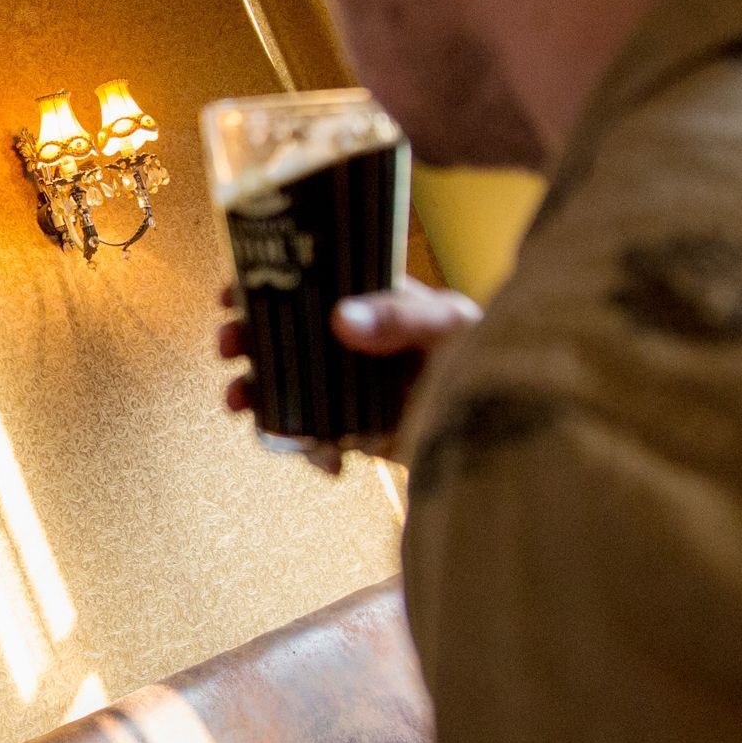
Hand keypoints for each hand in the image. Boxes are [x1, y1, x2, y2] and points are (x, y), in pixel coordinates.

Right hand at [217, 282, 481, 470]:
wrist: (515, 437)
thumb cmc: (491, 359)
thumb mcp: (449, 327)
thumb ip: (399, 318)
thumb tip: (340, 318)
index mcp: (373, 300)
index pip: (308, 281)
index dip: (264, 283)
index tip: (231, 293)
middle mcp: (354, 341)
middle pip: (282, 333)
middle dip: (246, 340)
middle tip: (227, 348)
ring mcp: (351, 387)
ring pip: (286, 385)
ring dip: (256, 395)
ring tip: (239, 405)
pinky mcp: (357, 432)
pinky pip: (313, 438)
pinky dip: (308, 450)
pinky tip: (326, 461)